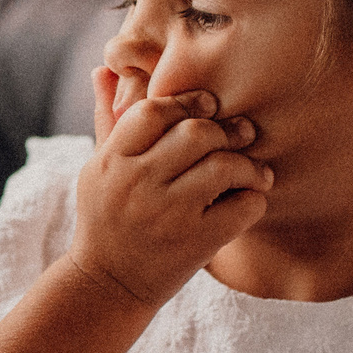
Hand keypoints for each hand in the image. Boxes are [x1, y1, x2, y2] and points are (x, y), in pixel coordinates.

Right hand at [70, 83, 268, 309]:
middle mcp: (136, 184)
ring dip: (248, 164)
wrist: (107, 286)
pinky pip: (243, 206)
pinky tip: (249, 200)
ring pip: (224, 166)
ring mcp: (167, 215)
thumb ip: (108, 118)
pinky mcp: (195, 243)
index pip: (153, 111)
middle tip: (242, 135)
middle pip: (195, 133)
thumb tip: (105, 67)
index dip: (186, 102)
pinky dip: (255, 199)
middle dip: (225, 131)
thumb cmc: (106, 220)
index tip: (208, 108)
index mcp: (111, 161)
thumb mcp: (97, 170)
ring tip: (254, 171)